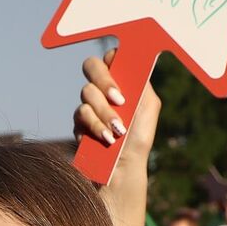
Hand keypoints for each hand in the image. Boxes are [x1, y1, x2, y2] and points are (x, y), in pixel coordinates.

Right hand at [74, 50, 160, 166]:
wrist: (123, 168)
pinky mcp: (77, 121)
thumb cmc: (139, 137)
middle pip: (91, 65)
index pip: (111, 57)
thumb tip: (134, 58)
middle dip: (105, 82)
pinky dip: (95, 127)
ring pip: (86, 93)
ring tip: (117, 132)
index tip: (124, 73)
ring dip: (104, 113)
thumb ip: (142, 82)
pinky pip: (80, 114)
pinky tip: (107, 140)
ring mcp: (88, 104)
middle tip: (120, 101)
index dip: (112, 60)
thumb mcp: (149, 106)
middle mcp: (102, 89)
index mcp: (121, 80)